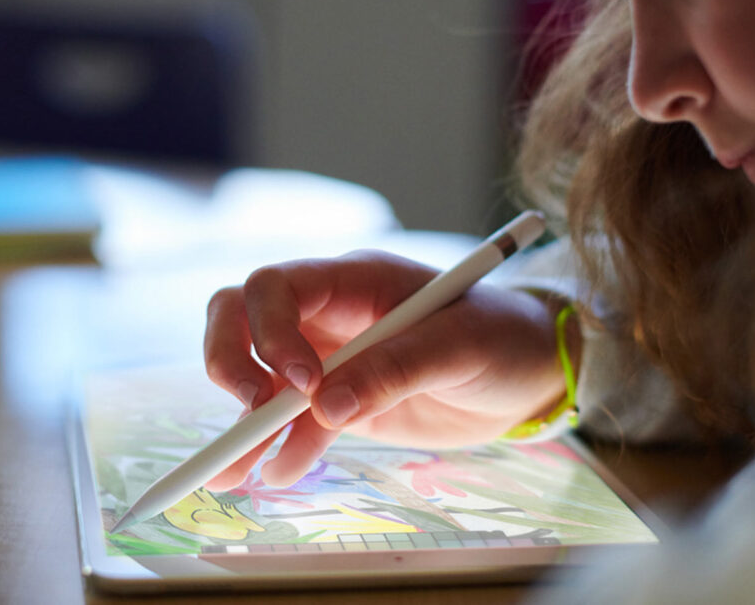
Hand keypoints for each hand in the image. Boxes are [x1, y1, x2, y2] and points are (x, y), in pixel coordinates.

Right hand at [202, 249, 568, 489]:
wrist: (528, 375)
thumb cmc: (502, 337)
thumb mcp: (460, 347)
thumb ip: (395, 370)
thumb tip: (326, 406)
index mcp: (354, 279)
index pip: (278, 287)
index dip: (271, 329)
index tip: (304, 382)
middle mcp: (328, 312)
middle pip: (241, 318)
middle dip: (230, 361)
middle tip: (250, 410)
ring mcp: (326, 356)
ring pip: (257, 377)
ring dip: (240, 423)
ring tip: (227, 473)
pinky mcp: (336, 402)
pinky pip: (291, 423)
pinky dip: (277, 449)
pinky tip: (272, 476)